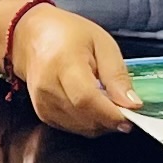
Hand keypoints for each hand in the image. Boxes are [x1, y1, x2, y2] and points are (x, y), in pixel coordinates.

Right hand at [9, 5, 141, 133]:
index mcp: (63, 63)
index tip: (132, 115)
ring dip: (101, 123)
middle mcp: (48, 87)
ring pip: (81, 128)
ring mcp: (42, 104)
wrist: (30, 37)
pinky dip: (89, 123)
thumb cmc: (68, 34)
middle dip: (111, 119)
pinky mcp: (43, 114)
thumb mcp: (101, 44)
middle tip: (126, 109)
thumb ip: (116, 75)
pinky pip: (73, 128)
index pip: (86, 99)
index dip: (110, 113)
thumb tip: (132, 104)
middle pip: (84, 118)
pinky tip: (94, 107)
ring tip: (110, 104)